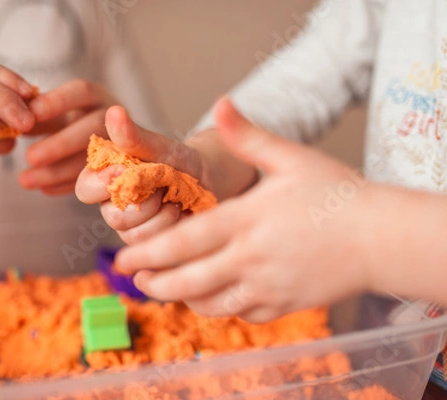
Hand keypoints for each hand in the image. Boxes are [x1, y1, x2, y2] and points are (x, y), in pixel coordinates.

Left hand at [18, 80, 117, 194]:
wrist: (108, 146)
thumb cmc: (75, 123)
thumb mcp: (59, 115)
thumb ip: (39, 117)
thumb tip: (10, 122)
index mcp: (96, 97)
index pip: (81, 92)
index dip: (57, 101)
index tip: (31, 114)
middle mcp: (113, 119)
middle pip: (93, 126)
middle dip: (60, 143)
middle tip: (29, 157)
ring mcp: (121, 144)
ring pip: (95, 158)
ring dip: (59, 171)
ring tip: (26, 180)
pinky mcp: (119, 170)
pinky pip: (97, 180)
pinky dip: (68, 185)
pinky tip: (44, 189)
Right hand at [74, 105, 213, 243]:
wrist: (208, 181)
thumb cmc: (178, 160)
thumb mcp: (159, 147)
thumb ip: (134, 137)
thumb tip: (113, 112)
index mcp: (105, 177)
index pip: (85, 189)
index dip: (102, 184)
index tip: (126, 171)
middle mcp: (111, 204)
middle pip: (112, 215)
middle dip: (144, 200)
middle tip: (163, 184)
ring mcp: (128, 226)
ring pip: (131, 232)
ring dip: (160, 213)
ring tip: (174, 197)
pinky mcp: (144, 242)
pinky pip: (149, 243)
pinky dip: (169, 226)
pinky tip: (180, 212)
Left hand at [115, 99, 374, 321]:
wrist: (381, 238)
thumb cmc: (336, 194)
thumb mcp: (291, 158)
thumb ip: (249, 137)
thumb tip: (221, 104)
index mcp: (245, 220)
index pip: (184, 242)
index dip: (148, 254)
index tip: (122, 259)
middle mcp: (250, 258)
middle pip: (188, 281)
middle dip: (154, 283)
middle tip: (133, 279)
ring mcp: (267, 286)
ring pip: (210, 303)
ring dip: (181, 299)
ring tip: (165, 290)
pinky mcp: (284, 305)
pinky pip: (241, 314)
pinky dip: (219, 308)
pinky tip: (211, 298)